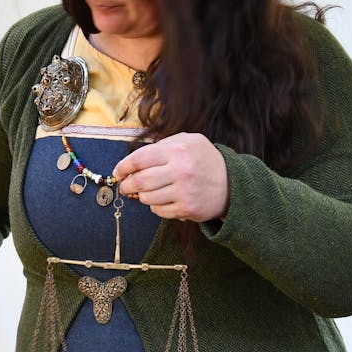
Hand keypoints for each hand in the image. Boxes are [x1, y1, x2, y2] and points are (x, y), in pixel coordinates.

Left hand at [113, 132, 228, 222]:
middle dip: (127, 185)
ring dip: (142, 196)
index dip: (123, 167)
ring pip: (147, 198)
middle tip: (125, 186)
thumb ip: (163, 145)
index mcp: (178, 150)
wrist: (232, 183)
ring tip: (147, 192)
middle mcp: (180, 170)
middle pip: (139, 181)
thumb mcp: (189, 141)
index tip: (118, 172)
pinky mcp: (187, 209)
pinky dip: (156, 206)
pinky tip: (163, 200)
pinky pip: (158, 211)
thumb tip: (133, 160)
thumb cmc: (205, 160)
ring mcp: (184, 191)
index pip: (139, 159)